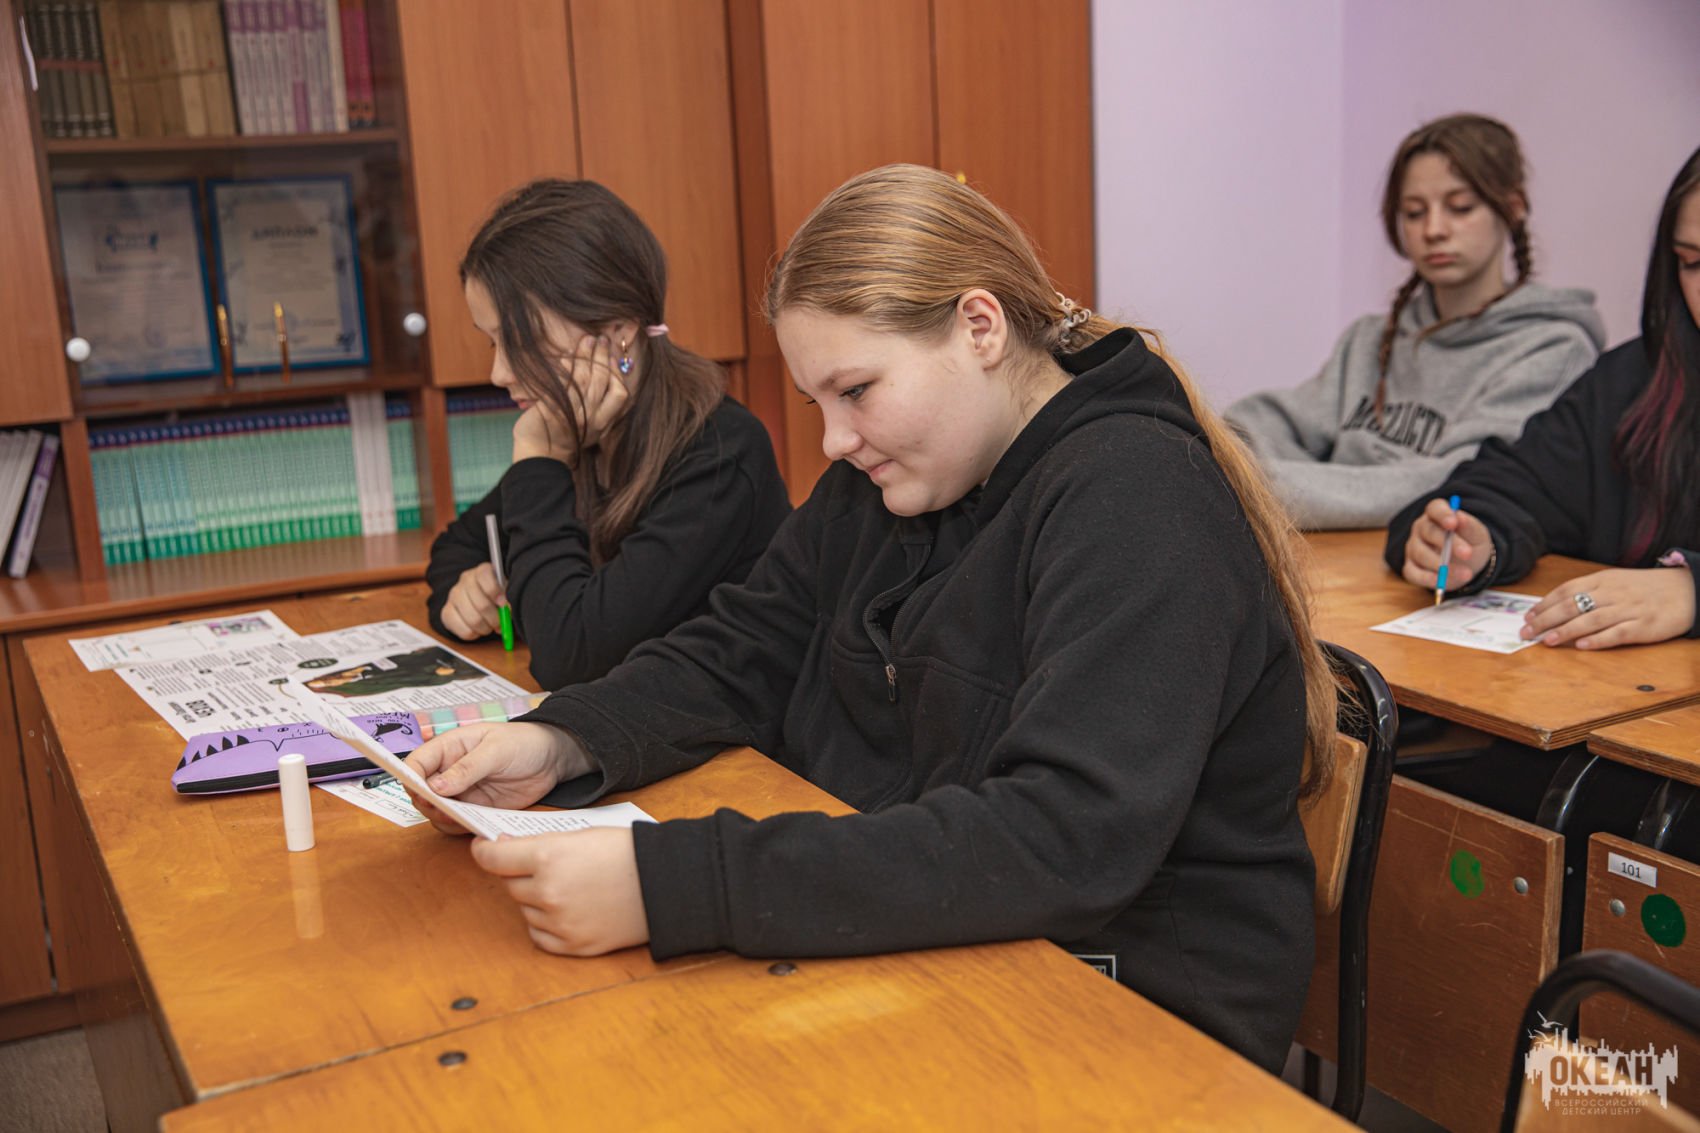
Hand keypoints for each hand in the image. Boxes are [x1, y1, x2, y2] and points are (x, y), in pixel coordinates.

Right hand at [402, 722, 591, 834]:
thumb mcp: (496, 749)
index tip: (417, 790)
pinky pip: (460, 823)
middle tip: (441, 808)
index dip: (410, 777)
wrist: (553, 758)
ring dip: (442, 818)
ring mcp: (462, 793)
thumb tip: (437, 786)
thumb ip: (467, 767)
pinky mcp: (477, 810)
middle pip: (421, 792)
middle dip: (426, 802)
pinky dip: (461, 827)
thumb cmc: (523, 742)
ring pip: (437, 812)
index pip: (417, 763)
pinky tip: (472, 825)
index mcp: (449, 748)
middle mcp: (450, 772)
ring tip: (457, 817)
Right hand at [440, 562, 505, 640]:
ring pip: (474, 620)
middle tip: (501, 623)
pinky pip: (464, 631)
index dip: (495, 591)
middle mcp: (465, 580)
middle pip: (482, 605)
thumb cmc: (498, 596)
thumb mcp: (508, 592)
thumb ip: (509, 598)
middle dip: (496, 619)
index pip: (484, 576)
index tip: (503, 604)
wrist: (480, 602)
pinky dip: (475, 634)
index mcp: (482, 570)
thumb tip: (508, 610)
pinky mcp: (446, 613)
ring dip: (486, 628)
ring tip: (490, 626)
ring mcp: (454, 596)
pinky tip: (478, 628)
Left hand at [471, 827, 648, 954]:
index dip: (485, 852)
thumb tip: (505, 850)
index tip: (483, 849)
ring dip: (536, 899)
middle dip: (520, 875)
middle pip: (510, 885)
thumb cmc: (628, 852)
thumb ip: (540, 845)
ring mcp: (560, 922)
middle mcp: (548, 892)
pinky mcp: (573, 945)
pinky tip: (566, 910)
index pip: (494, 858)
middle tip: (541, 867)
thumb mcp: (581, 834)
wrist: (667, 884)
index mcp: (548, 857)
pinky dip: (546, 924)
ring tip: (567, 887)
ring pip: (525, 910)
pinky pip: (540, 936)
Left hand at [512, 334, 630, 463]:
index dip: (617, 373)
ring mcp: (575, 414)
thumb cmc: (562, 441)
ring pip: (587, 378)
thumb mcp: (589, 429)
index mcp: (604, 423)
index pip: (621, 395)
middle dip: (603, 356)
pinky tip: (566, 356)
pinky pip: (566, 383)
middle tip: (601, 340)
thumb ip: (597, 410)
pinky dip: (568, 367)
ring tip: (586, 340)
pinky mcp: (556, 410)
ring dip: (587, 355)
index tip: (612, 358)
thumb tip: (599, 380)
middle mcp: (593, 418)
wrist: (540, 458)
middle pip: (604, 381)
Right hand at [1401, 498, 1492, 588]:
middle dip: (1448, 543)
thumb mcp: (1477, 535)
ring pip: (1421, 554)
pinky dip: (1428, 578)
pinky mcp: (1410, 568)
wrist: (1468, 564)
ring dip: (1442, 565)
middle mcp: (1421, 529)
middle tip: (1467, 554)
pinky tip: (1442, 582)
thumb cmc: (1470, 544)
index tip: (1453, 523)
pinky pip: (1414, 573)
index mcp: (1437, 514)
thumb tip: (1460, 518)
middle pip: (1428, 532)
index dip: (1442, 515)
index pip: (1435, 509)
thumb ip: (1469, 526)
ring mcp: (1413, 548)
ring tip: (1465, 574)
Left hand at [1521, 567, 1696, 649]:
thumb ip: (1589, 590)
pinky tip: (1581, 646)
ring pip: (1591, 619)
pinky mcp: (1644, 626)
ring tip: (1546, 640)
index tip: (1528, 616)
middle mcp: (1613, 593)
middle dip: (1546, 619)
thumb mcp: (1615, 581)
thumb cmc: (1645, 588)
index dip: (1545, 604)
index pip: (1566, 590)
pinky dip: (1598, 640)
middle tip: (1527, 632)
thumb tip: (1556, 605)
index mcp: (1604, 579)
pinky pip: (1617, 633)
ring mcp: (1629, 610)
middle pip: (1573, 605)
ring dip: (1566, 631)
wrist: (1687, 590)